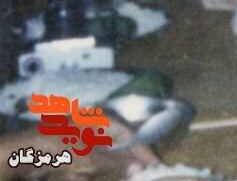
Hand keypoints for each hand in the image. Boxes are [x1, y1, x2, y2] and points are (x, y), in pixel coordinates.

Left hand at [4, 117, 158, 180]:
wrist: (22, 151)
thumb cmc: (59, 148)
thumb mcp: (90, 157)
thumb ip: (115, 162)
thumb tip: (139, 167)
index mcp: (102, 120)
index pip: (131, 134)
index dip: (143, 151)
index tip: (156, 165)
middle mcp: (92, 125)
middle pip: (116, 145)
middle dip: (122, 162)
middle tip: (134, 175)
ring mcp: (77, 136)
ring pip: (98, 155)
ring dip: (101, 169)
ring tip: (90, 177)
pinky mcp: (65, 149)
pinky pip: (82, 161)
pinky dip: (83, 171)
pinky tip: (75, 177)